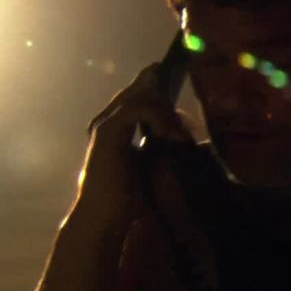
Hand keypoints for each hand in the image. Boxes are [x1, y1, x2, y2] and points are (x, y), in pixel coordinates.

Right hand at [77, 62, 192, 229]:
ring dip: (165, 110)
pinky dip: (159, 118)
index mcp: (114, 128)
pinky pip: (137, 108)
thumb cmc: (128, 196)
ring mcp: (105, 125)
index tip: (170, 73)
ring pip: (140, 97)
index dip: (152, 84)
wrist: (106, 217)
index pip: (135, 96)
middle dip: (161, 87)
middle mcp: (107, 122)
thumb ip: (161, 143)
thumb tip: (186, 132)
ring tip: (180, 133)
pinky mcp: (107, 132)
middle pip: (137, 90)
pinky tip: (172, 135)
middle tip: (181, 85)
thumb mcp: (152, 163)